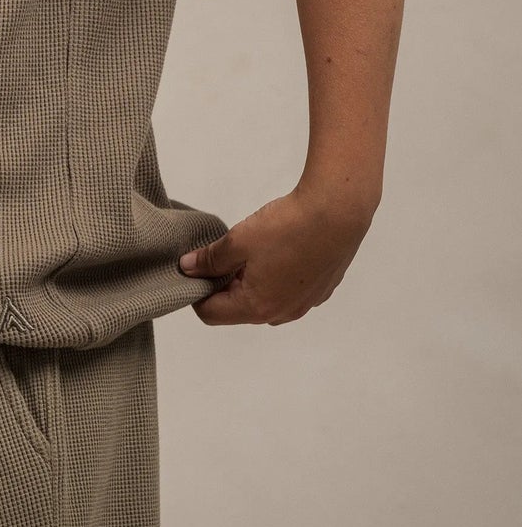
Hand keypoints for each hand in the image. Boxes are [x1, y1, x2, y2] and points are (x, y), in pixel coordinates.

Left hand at [176, 184, 372, 325]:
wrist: (338, 212)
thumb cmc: (288, 227)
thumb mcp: (238, 240)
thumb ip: (210, 259)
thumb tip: (188, 268)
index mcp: (256, 307)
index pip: (211, 314)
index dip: (198, 291)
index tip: (198, 267)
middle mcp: (282, 313)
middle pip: (239, 309)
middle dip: (225, 284)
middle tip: (227, 253)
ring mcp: (304, 304)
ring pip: (264, 299)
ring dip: (252, 280)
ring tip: (255, 248)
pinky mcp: (321, 290)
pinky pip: (288, 290)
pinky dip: (277, 276)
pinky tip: (281, 248)